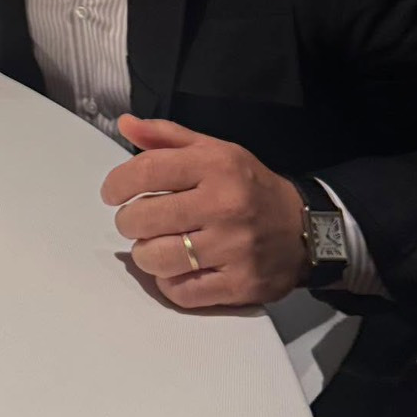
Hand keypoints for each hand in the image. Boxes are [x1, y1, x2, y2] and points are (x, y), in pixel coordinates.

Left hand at [100, 116, 308, 308]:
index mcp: (216, 166)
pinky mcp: (239, 285)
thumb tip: (124, 124)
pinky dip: (169, 282)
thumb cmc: (247, 186)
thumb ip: (167, 137)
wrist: (305, 228)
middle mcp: (224, 206)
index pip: (146, 171)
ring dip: (146, 254)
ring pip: (156, 259)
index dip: (117, 184)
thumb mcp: (214, 150)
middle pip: (143, 219)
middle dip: (130, 221)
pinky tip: (177, 269)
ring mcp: (233, 249)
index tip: (112, 194)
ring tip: (155, 245)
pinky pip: (180, 292)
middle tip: (137, 221)